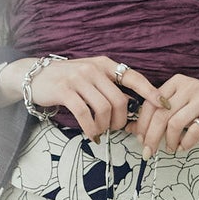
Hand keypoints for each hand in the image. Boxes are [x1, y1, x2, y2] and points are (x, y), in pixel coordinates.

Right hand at [17, 54, 171, 140]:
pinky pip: (85, 114)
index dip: (150, 92)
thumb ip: (108, 87)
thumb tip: (131, 108)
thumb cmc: (67, 80)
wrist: (34, 75)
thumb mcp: (90, 76)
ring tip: (99, 131)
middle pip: (119, 100)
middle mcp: (94, 69)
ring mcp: (79, 79)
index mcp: (105, 65)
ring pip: (103, 109)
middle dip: (120, 120)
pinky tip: (91, 134)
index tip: (164, 105)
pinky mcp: (65, 91)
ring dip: (105, 126)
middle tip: (114, 129)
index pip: (133, 77)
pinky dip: (91, 128)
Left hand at [135, 73, 198, 158]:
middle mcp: (188, 87)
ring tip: (171, 148)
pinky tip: (185, 146)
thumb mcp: (184, 102)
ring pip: (175, 124)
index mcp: (176, 83)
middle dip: (151, 137)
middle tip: (149, 152)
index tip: (140, 140)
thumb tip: (135, 130)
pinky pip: (194, 131)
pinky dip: (186, 143)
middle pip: (160, 116)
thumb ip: (162, 112)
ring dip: (169, 141)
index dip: (142, 125)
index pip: (150, 104)